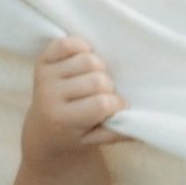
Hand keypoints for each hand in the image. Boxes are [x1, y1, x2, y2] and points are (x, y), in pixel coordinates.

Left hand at [23, 32, 124, 164]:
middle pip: (97, 80)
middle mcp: (49, 96)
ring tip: (94, 80)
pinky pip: (67, 43)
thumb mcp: (95, 141)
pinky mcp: (42, 61)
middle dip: (108, 87)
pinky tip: (83, 63)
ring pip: (87, 60)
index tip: (117, 107)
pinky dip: (82, 47)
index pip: (101, 104)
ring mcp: (45, 77)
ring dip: (98, 68)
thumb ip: (118, 132)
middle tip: (103, 95)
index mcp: (62, 120)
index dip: (117, 104)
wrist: (43, 129)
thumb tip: (143, 121)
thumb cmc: (75, 134)